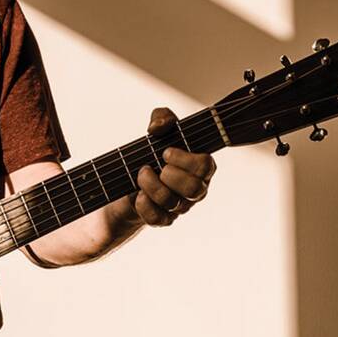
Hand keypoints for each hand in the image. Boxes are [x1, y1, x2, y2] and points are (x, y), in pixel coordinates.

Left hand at [129, 107, 216, 228]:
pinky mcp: (165, 219)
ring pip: (172, 203)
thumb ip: (162, 117)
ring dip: (151, 186)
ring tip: (141, 174)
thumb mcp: (158, 127)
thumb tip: (159, 127)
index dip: (184, 159)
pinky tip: (139, 195)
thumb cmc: (154, 149)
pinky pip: (157, 219)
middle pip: (193, 188)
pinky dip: (144, 206)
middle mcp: (197, 188)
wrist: (132, 176)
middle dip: (170, 175)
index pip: (205, 166)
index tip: (166, 152)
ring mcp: (182, 206)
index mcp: (202, 166)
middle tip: (158, 165)